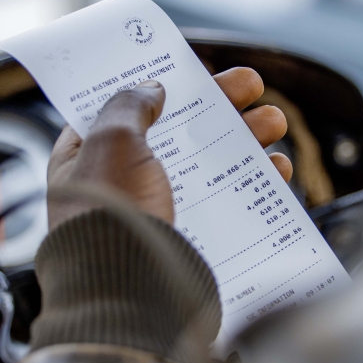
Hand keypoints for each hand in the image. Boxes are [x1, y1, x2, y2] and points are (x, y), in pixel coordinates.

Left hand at [46, 67, 290, 227]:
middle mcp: (121, 182)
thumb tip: (151, 87)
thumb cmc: (113, 214)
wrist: (130, 293)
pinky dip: (253, 182)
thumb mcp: (112, 142)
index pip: (122, 107)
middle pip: (177, 130)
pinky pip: (228, 202)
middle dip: (219, 105)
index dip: (158, 83)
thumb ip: (130, 105)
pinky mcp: (190, 237)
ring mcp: (159, 210)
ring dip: (245, 137)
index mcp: (85, 157)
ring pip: (209, 163)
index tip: (193, 68)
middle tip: (253, 85)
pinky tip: (276, 169)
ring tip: (275, 123)